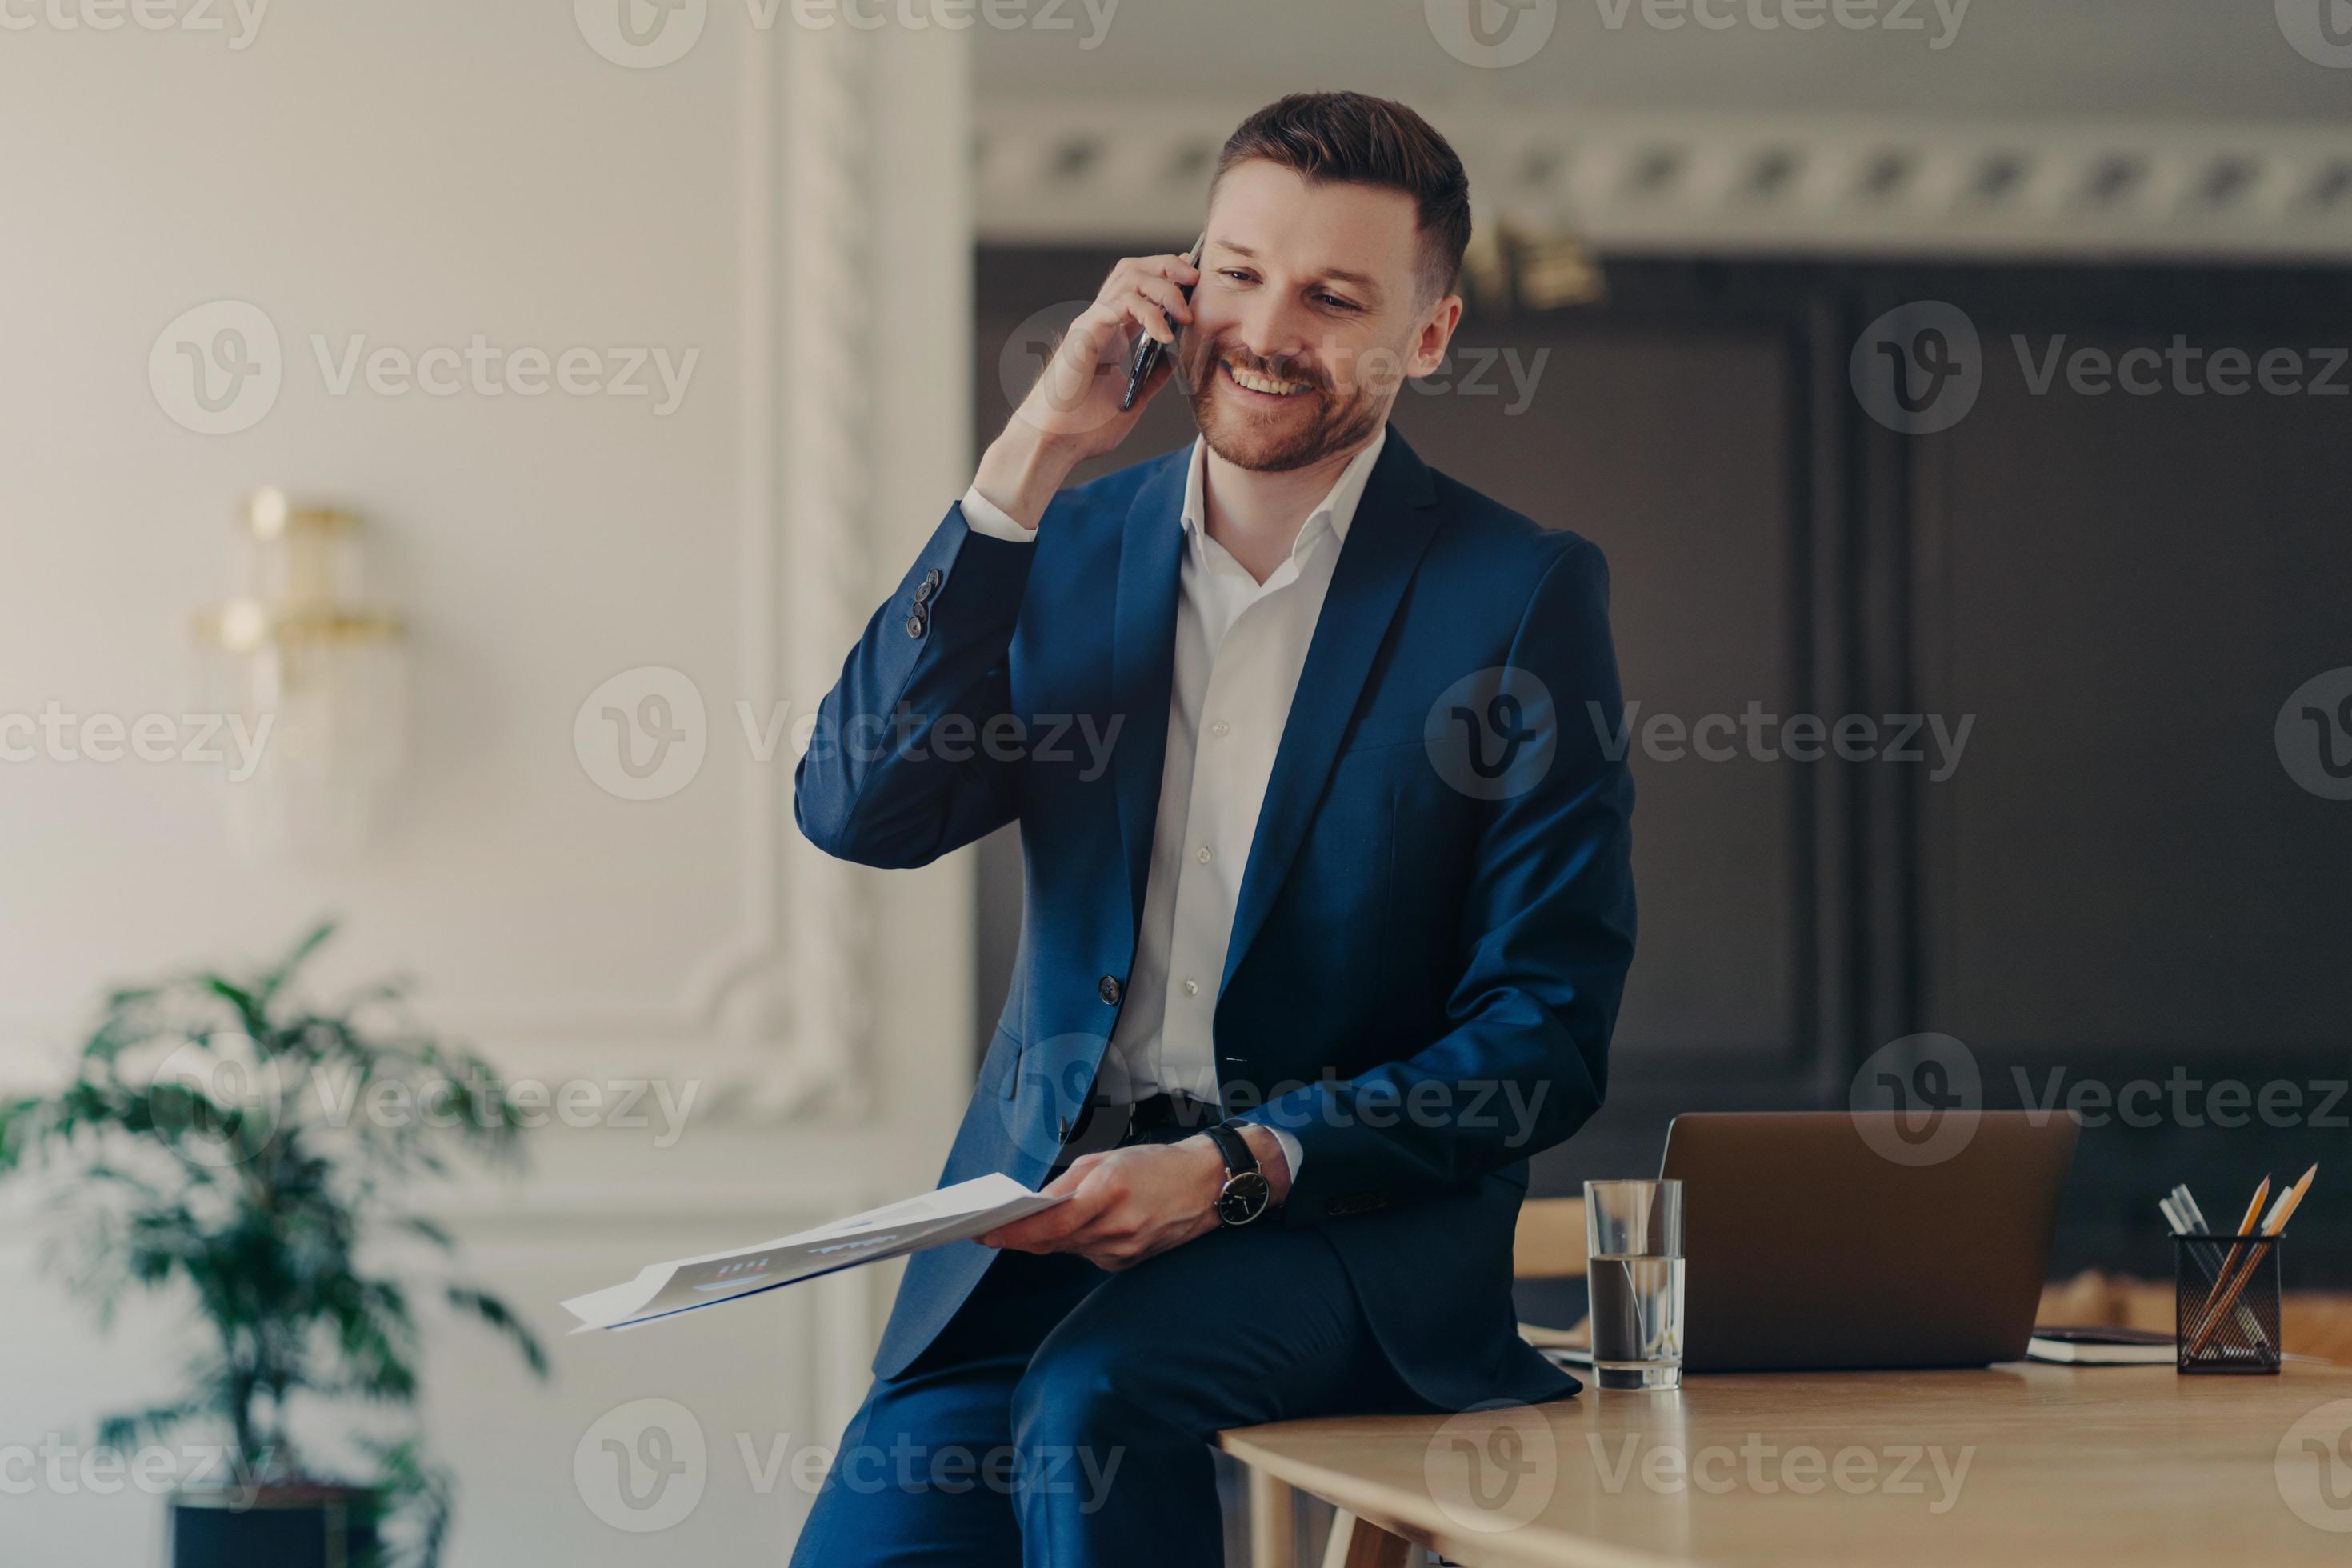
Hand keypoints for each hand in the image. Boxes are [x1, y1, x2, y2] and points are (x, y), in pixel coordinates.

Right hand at [973, 250, 1200, 528]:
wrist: (1054, 443)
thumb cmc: (1084, 427)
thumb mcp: (1132, 399)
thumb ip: (1152, 376)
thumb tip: (1175, 359)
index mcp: (1109, 334)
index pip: (1138, 289)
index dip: (1165, 276)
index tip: (1192, 280)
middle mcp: (1099, 322)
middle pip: (1133, 270)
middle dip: (1167, 267)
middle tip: (1194, 280)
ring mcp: (1090, 324)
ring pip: (1128, 278)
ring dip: (1163, 288)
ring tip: (1185, 313)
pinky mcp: (1085, 333)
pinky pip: (1121, 305)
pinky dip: (1149, 314)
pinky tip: (1165, 336)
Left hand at [979, 1126, 1291, 1271]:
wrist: (1207, 1186)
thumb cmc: (1156, 1165)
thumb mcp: (1107, 1159)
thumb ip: (1068, 1184)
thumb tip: (1035, 1204)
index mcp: (1110, 1194)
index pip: (1051, 1223)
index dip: (1015, 1231)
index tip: (985, 1233)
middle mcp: (1117, 1229)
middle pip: (1053, 1241)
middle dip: (1019, 1236)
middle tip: (988, 1230)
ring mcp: (1123, 1251)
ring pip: (1068, 1249)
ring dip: (1044, 1239)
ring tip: (1017, 1228)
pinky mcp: (1128, 1262)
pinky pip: (1088, 1253)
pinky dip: (1073, 1242)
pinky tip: (1064, 1231)